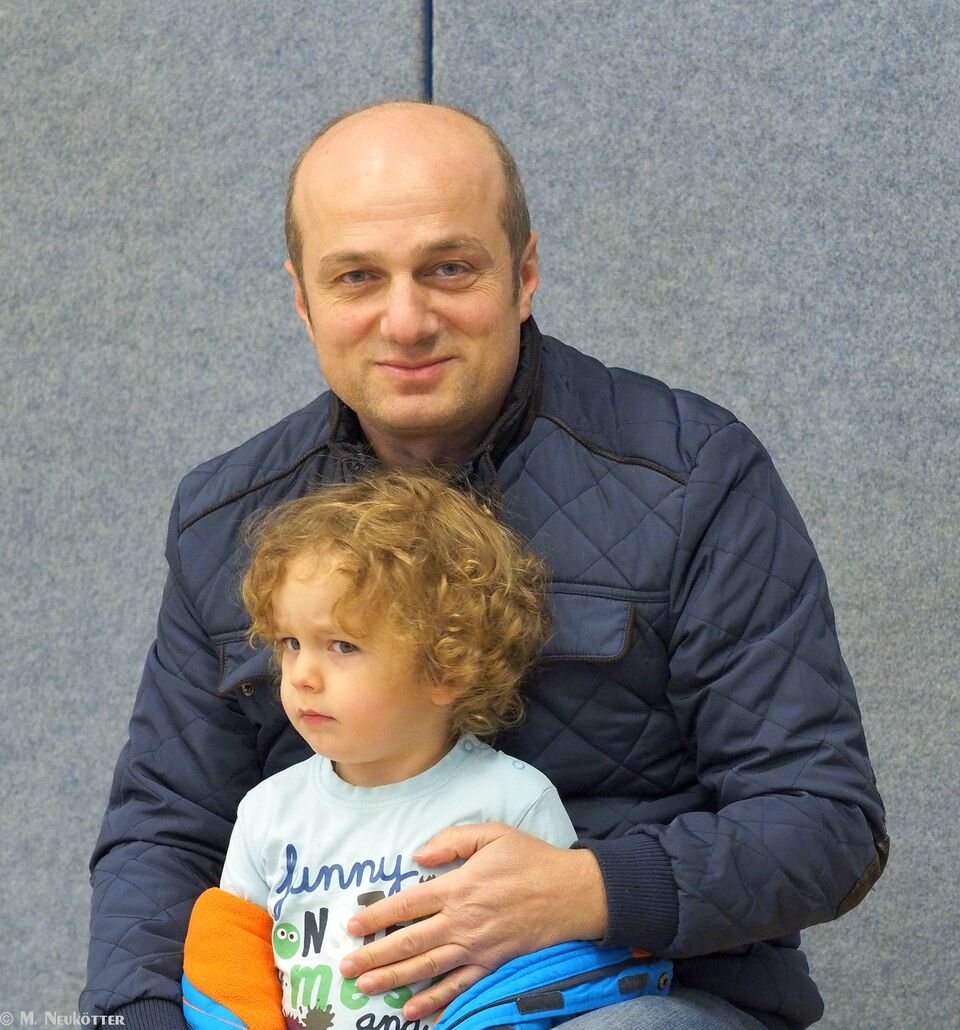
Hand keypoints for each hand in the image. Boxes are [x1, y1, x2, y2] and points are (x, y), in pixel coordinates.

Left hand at [337, 822, 606, 1022]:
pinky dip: (436, 1002)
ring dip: (394, 980)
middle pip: (410, 942)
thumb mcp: (492, 834)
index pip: (407, 905)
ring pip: (428, 968)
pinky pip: (459, 987)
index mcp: (458, 887)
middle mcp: (462, 921)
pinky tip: (415, 1012)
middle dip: (375, 957)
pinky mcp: (492, 964)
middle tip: (347, 968)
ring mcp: (477, 947)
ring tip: (367, 989)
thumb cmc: (531, 859)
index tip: (353, 926)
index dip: (377, 916)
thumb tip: (418, 855)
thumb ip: (452, 840)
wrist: (571, 893)